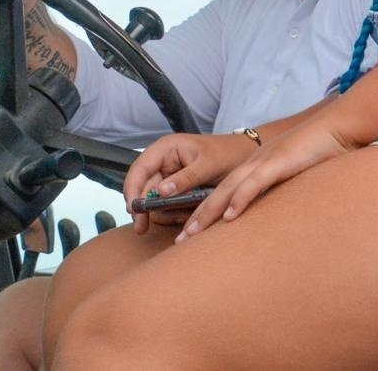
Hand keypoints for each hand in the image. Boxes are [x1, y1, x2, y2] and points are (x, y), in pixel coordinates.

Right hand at [122, 132, 253, 234]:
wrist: (246, 157)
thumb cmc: (228, 154)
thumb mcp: (208, 165)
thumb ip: (186, 178)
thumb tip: (160, 192)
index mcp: (166, 148)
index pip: (139, 169)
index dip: (131, 190)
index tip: (133, 211)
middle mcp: (162, 161)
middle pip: (141, 188)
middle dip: (144, 208)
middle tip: (143, 228)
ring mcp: (168, 176)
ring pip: (152, 200)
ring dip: (162, 212)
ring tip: (180, 217)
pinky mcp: (175, 189)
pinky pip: (166, 205)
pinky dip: (172, 213)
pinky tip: (184, 216)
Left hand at [176, 119, 357, 242]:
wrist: (338, 127)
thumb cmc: (321, 151)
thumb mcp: (296, 174)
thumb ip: (284, 191)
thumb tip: (279, 216)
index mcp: (256, 167)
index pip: (224, 192)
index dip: (206, 213)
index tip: (192, 235)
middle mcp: (254, 164)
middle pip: (218, 193)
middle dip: (198, 218)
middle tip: (180, 242)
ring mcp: (265, 162)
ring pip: (229, 189)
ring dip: (208, 213)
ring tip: (192, 234)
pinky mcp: (279, 162)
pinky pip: (255, 183)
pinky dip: (240, 199)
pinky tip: (229, 216)